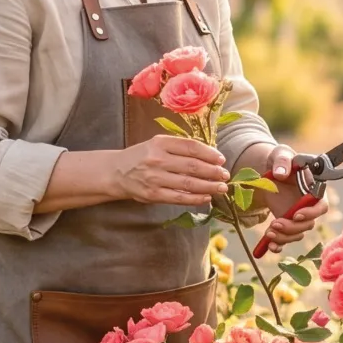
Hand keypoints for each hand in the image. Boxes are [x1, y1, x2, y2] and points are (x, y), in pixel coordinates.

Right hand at [114, 134, 228, 206]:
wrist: (116, 172)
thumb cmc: (142, 157)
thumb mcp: (157, 144)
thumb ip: (179, 147)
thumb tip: (210, 155)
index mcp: (159, 143)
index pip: (190, 147)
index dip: (209, 153)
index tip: (221, 159)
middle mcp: (157, 159)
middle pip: (192, 166)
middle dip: (213, 171)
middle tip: (225, 175)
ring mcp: (155, 178)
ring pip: (188, 183)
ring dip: (208, 186)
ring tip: (221, 187)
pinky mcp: (153, 195)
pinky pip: (179, 198)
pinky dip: (195, 199)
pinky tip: (206, 197)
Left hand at [259, 143, 331, 250]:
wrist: (269, 171)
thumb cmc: (281, 161)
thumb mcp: (281, 155)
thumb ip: (283, 161)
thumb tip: (280, 174)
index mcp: (314, 190)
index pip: (321, 207)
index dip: (311, 213)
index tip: (296, 214)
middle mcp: (308, 207)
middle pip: (308, 224)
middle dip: (292, 228)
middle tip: (275, 224)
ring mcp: (297, 217)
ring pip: (297, 234)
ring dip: (284, 237)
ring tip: (268, 232)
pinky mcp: (286, 224)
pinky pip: (286, 239)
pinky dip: (279, 245)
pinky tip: (269, 246)